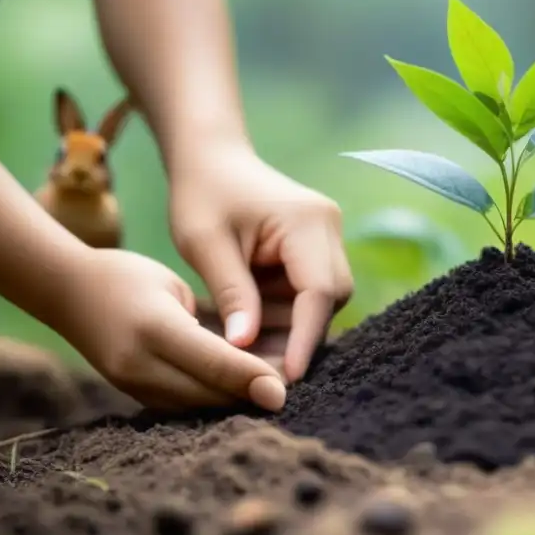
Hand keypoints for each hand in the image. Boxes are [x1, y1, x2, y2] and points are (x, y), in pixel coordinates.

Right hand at [55, 248, 286, 411]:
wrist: (66, 292)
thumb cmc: (126, 277)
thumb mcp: (173, 286)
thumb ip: (213, 321)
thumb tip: (259, 360)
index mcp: (154, 328)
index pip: (213, 361)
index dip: (250, 378)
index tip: (283, 393)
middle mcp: (140, 364)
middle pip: (206, 394)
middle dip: (248, 397)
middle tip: (289, 396)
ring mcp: (133, 384)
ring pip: (195, 406)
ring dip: (233, 404)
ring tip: (272, 398)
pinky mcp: (134, 392)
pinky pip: (181, 405)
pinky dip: (211, 400)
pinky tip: (240, 394)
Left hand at [167, 143, 352, 381]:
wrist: (211, 157)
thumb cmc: (202, 193)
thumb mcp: (205, 243)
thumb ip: (231, 294)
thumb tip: (244, 348)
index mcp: (306, 222)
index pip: (318, 291)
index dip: (305, 337)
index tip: (287, 377)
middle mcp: (328, 227)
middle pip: (332, 297)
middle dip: (303, 335)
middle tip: (267, 371)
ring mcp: (328, 236)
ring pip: (326, 298)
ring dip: (295, 325)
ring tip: (255, 350)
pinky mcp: (318, 246)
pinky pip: (312, 290)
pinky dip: (289, 312)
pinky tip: (258, 327)